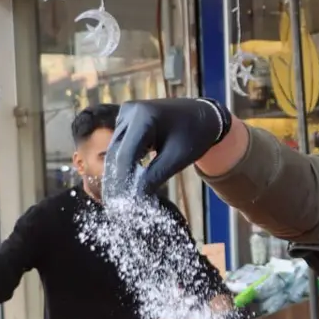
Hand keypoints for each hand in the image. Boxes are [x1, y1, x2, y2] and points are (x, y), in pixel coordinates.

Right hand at [102, 98, 231, 198]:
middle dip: (117, 180)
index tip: (121, 205)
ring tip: (119, 200)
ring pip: (115, 149)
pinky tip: (124, 184)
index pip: (125, 155)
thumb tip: (134, 197)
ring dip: (117, 173)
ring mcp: (126, 112)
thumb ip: (155, 177)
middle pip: (116, 151)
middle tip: (117, 207)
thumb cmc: (195, 136)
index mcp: (143, 117)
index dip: (121, 181)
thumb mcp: (177, 159)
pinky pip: (120, 144)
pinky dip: (123, 162)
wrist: (203, 115)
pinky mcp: (126, 118)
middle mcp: (130, 111)